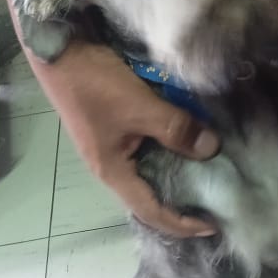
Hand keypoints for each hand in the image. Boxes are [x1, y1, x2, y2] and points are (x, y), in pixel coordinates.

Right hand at [40, 41, 219, 235]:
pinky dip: (171, 151)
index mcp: (113, 172)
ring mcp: (114, 147)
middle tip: (218, 201)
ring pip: (152, 171)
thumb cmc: (95, 84)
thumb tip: (213, 149)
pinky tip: (189, 143)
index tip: (214, 226)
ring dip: (179, 174)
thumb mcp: (140, 106)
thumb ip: (177, 129)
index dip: (182, 223)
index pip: (152, 211)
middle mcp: (112, 167)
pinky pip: (149, 150)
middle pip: (152, 196)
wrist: (60, 51)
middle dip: (184, 202)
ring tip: (210, 174)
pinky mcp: (118, 128)